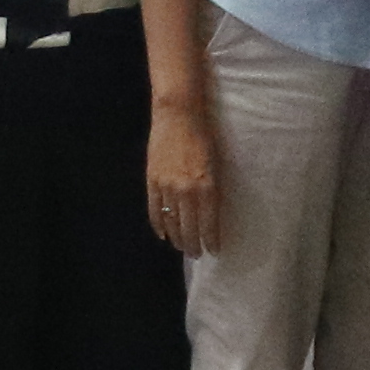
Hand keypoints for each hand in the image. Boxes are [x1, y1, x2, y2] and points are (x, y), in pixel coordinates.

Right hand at [144, 99, 222, 256]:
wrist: (179, 115)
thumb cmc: (204, 135)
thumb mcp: (217, 164)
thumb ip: (212, 188)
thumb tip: (211, 210)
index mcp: (206, 186)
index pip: (208, 223)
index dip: (210, 240)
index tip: (214, 251)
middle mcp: (186, 191)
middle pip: (188, 228)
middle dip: (193, 245)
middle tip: (197, 255)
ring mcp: (167, 187)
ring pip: (171, 222)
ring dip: (177, 238)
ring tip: (182, 248)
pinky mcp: (152, 181)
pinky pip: (154, 210)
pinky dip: (159, 225)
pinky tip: (163, 235)